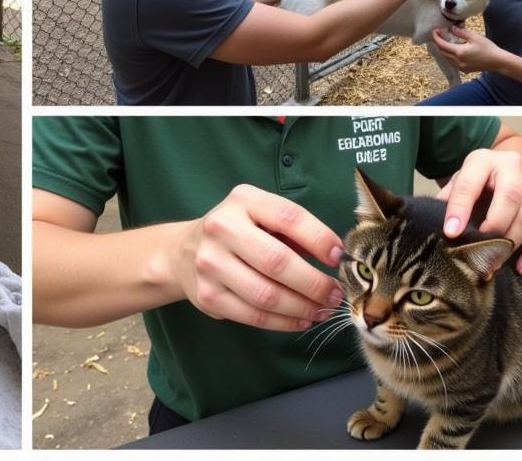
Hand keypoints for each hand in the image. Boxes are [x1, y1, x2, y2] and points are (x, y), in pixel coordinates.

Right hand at [170, 184, 344, 331]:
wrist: (183, 252)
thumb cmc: (237, 231)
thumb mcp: (260, 215)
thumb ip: (292, 230)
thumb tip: (333, 256)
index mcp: (243, 200)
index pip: (288, 217)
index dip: (318, 238)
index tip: (338, 256)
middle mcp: (222, 228)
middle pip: (277, 261)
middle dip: (314, 283)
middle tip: (336, 294)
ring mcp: (211, 264)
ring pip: (267, 295)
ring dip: (303, 307)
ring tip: (323, 310)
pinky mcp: (208, 296)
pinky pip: (254, 315)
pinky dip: (284, 322)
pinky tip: (302, 319)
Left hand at [430, 26, 502, 73]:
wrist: (497, 61)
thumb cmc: (487, 47)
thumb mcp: (474, 36)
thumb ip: (460, 32)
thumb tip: (450, 28)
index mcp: (459, 52)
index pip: (442, 45)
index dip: (436, 37)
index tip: (435, 30)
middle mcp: (458, 61)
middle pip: (442, 52)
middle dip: (438, 43)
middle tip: (439, 34)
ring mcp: (461, 67)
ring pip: (446, 58)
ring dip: (443, 49)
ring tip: (444, 40)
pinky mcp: (464, 70)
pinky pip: (452, 62)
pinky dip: (449, 55)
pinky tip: (452, 49)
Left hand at [437, 148, 521, 274]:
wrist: (505, 166)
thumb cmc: (476, 179)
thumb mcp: (459, 182)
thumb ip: (448, 200)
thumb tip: (436, 227)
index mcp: (482, 159)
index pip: (469, 184)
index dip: (460, 209)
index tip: (451, 233)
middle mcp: (512, 164)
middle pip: (509, 197)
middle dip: (494, 228)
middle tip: (480, 253)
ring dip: (512, 243)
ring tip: (495, 263)